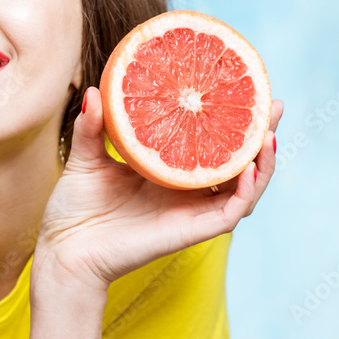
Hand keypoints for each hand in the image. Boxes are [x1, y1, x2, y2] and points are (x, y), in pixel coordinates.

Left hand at [33, 87, 283, 294]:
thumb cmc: (74, 209)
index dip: (230, 120)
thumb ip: (93, 126)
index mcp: (167, 173)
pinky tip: (248, 167)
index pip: (210, 144)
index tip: (244, 88)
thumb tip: (93, 90)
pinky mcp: (190, 231)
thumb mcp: (85, 158)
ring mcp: (191, 212)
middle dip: (260, 135)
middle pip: (237, 163)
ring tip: (269, 132)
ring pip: (244, 189)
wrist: (65, 250)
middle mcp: (186, 192)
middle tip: (273, 104)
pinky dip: (245, 191)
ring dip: (263, 163)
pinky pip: (230, 212)